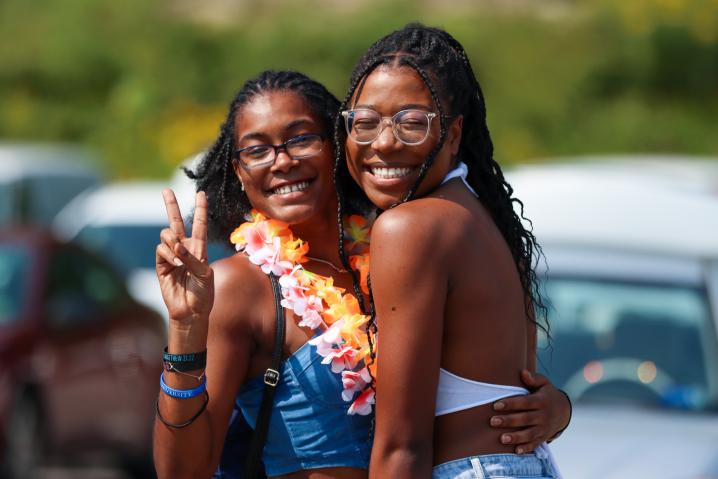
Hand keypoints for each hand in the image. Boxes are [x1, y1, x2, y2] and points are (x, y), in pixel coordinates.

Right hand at [156, 189, 213, 328]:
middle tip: (166, 190)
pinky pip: (161, 249)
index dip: (200, 209)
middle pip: (176, 222)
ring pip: (167, 235)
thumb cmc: (203, 293)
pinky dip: (168, 254)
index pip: (199, 225)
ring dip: (173, 243)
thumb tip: (176, 246)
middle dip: (171, 205)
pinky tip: (175, 264)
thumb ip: (192, 258)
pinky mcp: (160, 264)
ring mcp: (171, 256)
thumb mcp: (205, 274)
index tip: (201, 193)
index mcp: (199, 248)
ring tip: (180, 258)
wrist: (190, 311)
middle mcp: (185, 249)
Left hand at [489, 369, 570, 453]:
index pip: (524, 402)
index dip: (510, 404)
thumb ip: (534, 378)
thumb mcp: (544, 383)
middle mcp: (543, 415)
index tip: (495, 405)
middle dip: (508, 421)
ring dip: (516, 437)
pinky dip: (527, 448)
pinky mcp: (543, 437)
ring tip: (502, 439)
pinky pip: (535, 444)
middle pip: (524, 419)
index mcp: (541, 401)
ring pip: (529, 434)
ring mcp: (544, 428)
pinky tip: (516, 451)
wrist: (563, 411)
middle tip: (492, 422)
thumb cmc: (546, 394)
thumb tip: (523, 372)